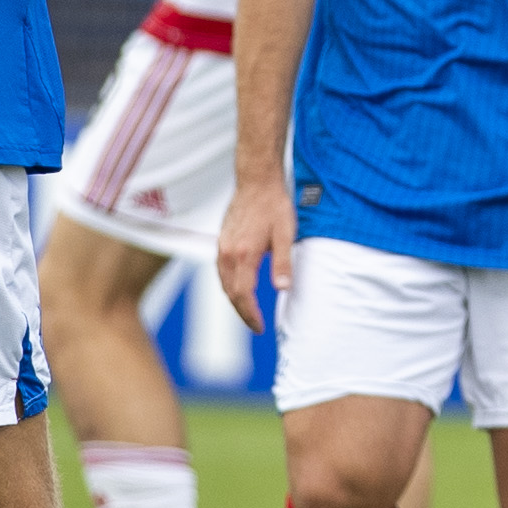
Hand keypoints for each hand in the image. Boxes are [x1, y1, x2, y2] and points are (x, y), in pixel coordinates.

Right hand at [216, 174, 294, 333]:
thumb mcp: (286, 234)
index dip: (251, 314)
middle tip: (255, 325)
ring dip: (234, 299)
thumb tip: (282, 288)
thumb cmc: (274, 205)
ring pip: (223, 282)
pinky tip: (239, 286)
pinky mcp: (221, 240)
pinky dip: (229, 284)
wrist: (257, 180)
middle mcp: (228, 253)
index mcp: (243, 254)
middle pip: (230, 292)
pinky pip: (221, 270)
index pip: (243, 295)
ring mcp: (222, 246)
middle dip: (242, 312)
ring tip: (248, 311)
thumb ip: (283, 262)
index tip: (259, 327)